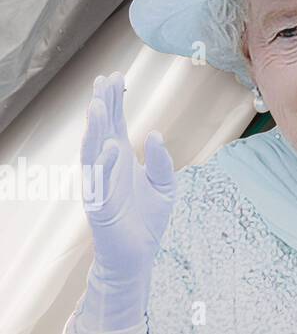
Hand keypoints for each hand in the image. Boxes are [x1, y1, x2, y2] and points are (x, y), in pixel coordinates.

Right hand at [76, 72, 175, 333]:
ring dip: (96, 129)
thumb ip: (161, 160)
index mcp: (122, 160)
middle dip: (103, 106)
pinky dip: (106, 165)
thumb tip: (155, 134)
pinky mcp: (101, 207)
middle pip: (102, 131)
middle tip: (105, 80)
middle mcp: (108, 168)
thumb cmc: (148, 219)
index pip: (116, 124)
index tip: (117, 77)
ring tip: (100, 105)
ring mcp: (101, 186)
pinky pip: (101, 183)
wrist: (138, 256)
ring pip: (94, 153)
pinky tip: (111, 146)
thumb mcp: (165, 185)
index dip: (115, 101)